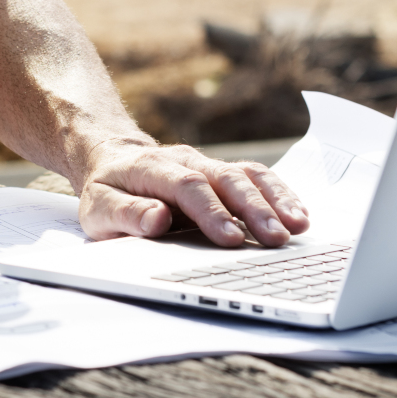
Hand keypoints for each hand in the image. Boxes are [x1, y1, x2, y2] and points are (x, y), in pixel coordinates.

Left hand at [77, 140, 309, 245]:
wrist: (114, 159)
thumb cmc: (108, 190)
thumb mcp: (97, 207)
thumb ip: (125, 215)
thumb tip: (156, 220)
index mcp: (152, 169)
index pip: (188, 186)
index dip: (211, 211)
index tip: (230, 238)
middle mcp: (187, 161)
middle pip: (226, 179)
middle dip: (254, 210)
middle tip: (276, 238)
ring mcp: (209, 165)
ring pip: (248, 176)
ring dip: (275, 201)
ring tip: (298, 227)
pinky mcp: (224, 174)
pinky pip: (257, 178)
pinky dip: (281, 195)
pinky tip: (298, 215)